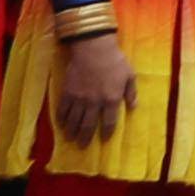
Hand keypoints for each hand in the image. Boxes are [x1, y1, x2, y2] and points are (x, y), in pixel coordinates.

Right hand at [53, 30, 132, 144]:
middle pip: (88, 125)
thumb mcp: (130, 76)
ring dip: (71, 132)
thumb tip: (133, 107)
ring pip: (74, 120)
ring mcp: (79, 98)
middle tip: (83, 146)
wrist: (93, 49)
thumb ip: (131, 93)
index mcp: (111, 99)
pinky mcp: (67, 92)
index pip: (109, 122)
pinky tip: (61, 125)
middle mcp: (94, 103)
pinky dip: (61, 119)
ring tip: (70, 139)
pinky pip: (62, 110)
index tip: (104, 140)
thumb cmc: (115, 61)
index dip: (106, 133)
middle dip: (86, 138)